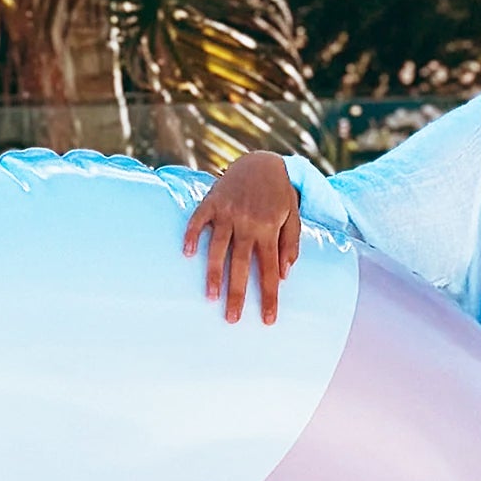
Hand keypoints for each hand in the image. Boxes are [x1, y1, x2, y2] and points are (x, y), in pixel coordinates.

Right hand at [182, 151, 301, 323]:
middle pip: (241, 264)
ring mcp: (228, 212)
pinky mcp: (212, 201)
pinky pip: (199, 220)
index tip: (268, 320)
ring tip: (210, 297)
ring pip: (218, 247)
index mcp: (269, 229)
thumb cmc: (279, 193)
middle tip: (232, 319)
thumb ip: (290, 244)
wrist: (262, 160)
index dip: (269, 296)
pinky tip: (187, 253)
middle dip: (237, 294)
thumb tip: (284, 275)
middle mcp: (248, 223)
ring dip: (214, 273)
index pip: (270, 270)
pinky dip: (192, 235)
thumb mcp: (292, 217)